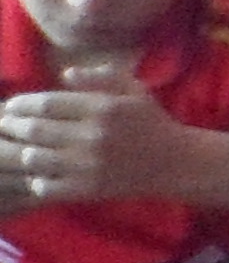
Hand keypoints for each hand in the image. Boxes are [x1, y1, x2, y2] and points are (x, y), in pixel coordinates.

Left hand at [0, 67, 191, 204]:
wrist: (177, 163)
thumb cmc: (152, 122)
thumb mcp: (134, 90)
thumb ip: (100, 77)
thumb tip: (65, 74)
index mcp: (103, 108)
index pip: (47, 104)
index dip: (22, 104)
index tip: (12, 106)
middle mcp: (94, 136)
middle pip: (35, 130)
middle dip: (14, 126)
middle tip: (6, 125)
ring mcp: (90, 165)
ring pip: (35, 158)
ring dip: (24, 152)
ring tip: (23, 148)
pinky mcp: (89, 189)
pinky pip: (46, 186)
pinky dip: (37, 180)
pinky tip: (42, 174)